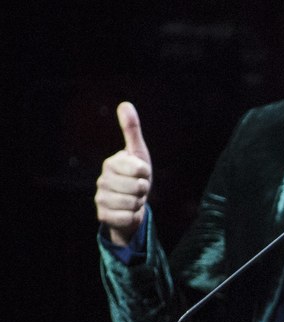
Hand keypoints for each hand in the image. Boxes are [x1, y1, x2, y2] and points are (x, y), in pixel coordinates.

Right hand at [94, 102, 152, 245]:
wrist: (130, 204)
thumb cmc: (135, 175)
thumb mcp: (137, 153)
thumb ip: (131, 130)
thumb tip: (125, 104)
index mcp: (110, 163)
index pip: (140, 168)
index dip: (146, 173)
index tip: (141, 173)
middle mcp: (101, 180)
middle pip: (138, 187)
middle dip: (144, 189)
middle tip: (138, 189)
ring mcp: (100, 199)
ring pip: (134, 203)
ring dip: (139, 203)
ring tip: (133, 199)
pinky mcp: (103, 217)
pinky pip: (128, 217)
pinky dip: (134, 216)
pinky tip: (127, 212)